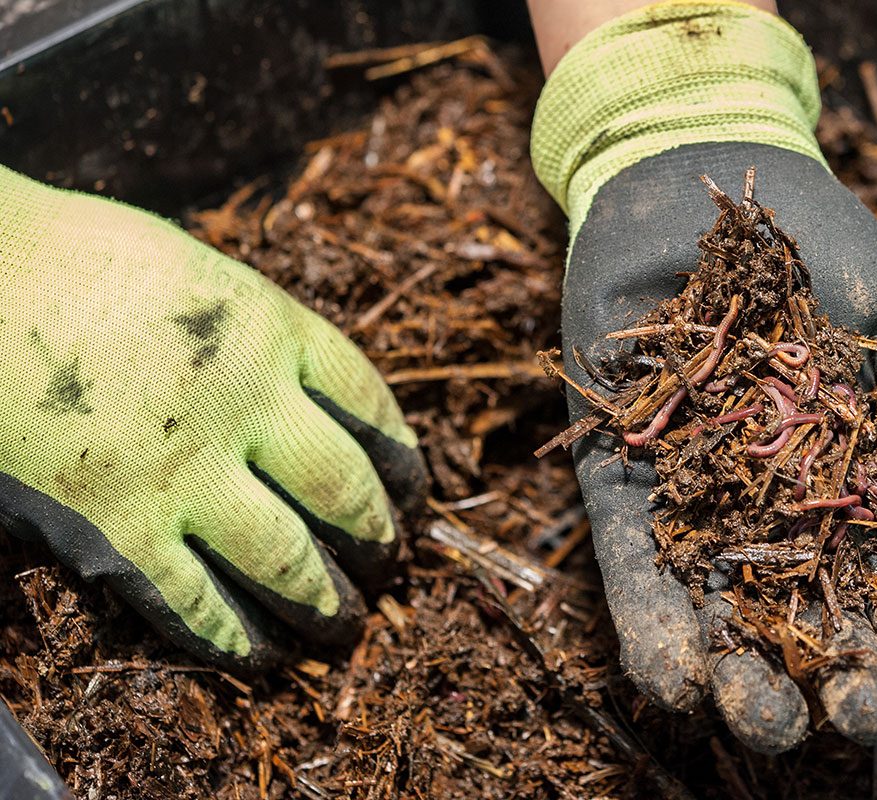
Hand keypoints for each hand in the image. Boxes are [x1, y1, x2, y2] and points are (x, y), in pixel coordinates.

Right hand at [0, 166, 428, 669]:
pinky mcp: (116, 527)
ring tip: (342, 622)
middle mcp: (246, 404)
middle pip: (344, 490)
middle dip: (377, 538)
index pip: (371, 407)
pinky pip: (192, 602)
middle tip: (389, 564)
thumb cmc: (78, 260)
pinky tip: (257, 655)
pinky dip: (232, 636)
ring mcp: (183, 471)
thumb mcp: (201, 276)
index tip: (414, 492)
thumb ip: (260, 338)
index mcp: (273, 330)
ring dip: (323, 600)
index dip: (403, 462)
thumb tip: (303, 399)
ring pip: (286, 559)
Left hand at [529, 2, 876, 752]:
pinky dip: (653, 626)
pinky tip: (677, 678)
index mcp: (856, 488)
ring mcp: (699, 502)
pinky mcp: (622, 484)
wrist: (703, 183)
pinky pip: (634, 569)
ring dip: (746, 681)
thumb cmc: (823, 252)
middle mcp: (777, 512)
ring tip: (769, 720)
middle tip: (862, 712)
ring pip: (723, 616)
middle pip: (812, 621)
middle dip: (843, 679)